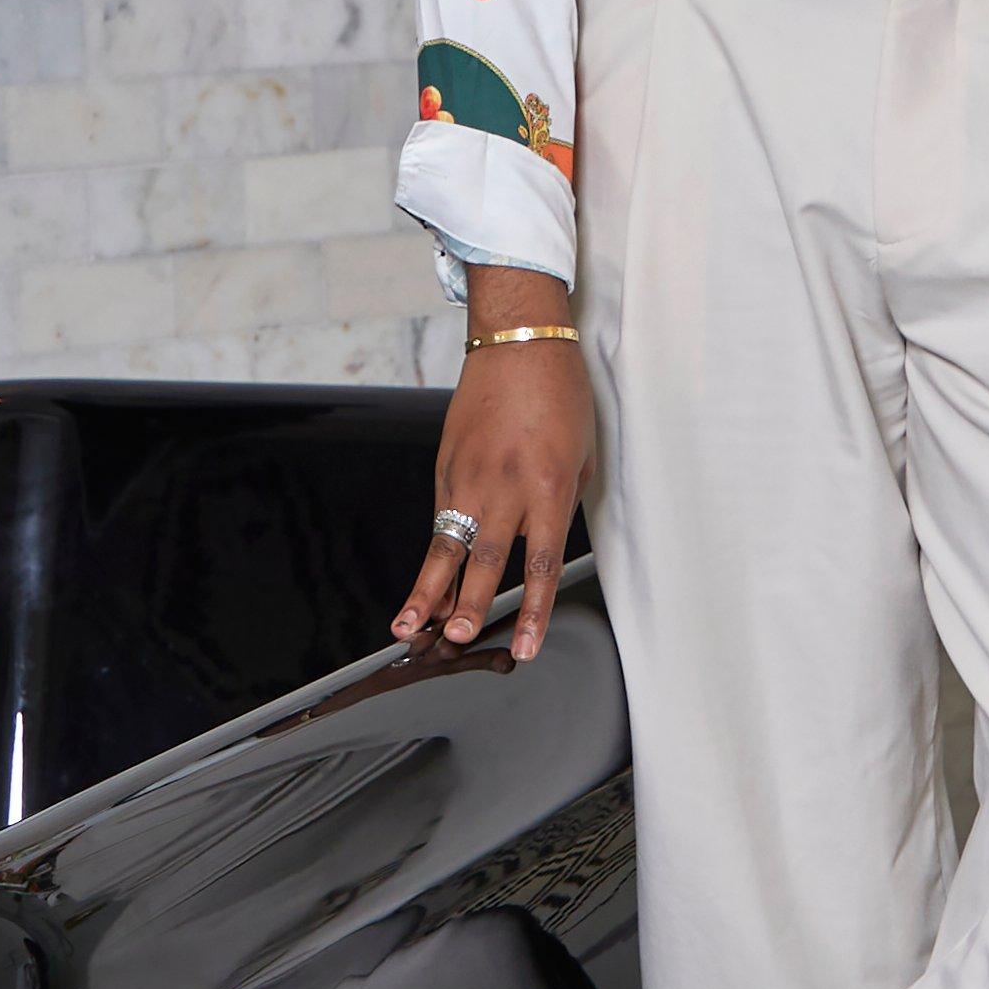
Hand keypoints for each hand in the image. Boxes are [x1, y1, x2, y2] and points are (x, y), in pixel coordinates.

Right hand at [399, 272, 592, 662]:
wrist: (519, 341)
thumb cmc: (560, 395)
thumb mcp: (581, 456)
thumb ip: (560, 504)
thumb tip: (542, 544)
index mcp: (547, 488)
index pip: (541, 564)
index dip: (532, 612)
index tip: (526, 647)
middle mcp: (504, 487)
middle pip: (484, 561)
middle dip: (467, 606)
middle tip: (455, 640)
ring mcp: (467, 477)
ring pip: (445, 546)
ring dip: (427, 592)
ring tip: (408, 628)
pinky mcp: (445, 465)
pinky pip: (440, 519)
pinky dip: (434, 556)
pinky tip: (426, 587)